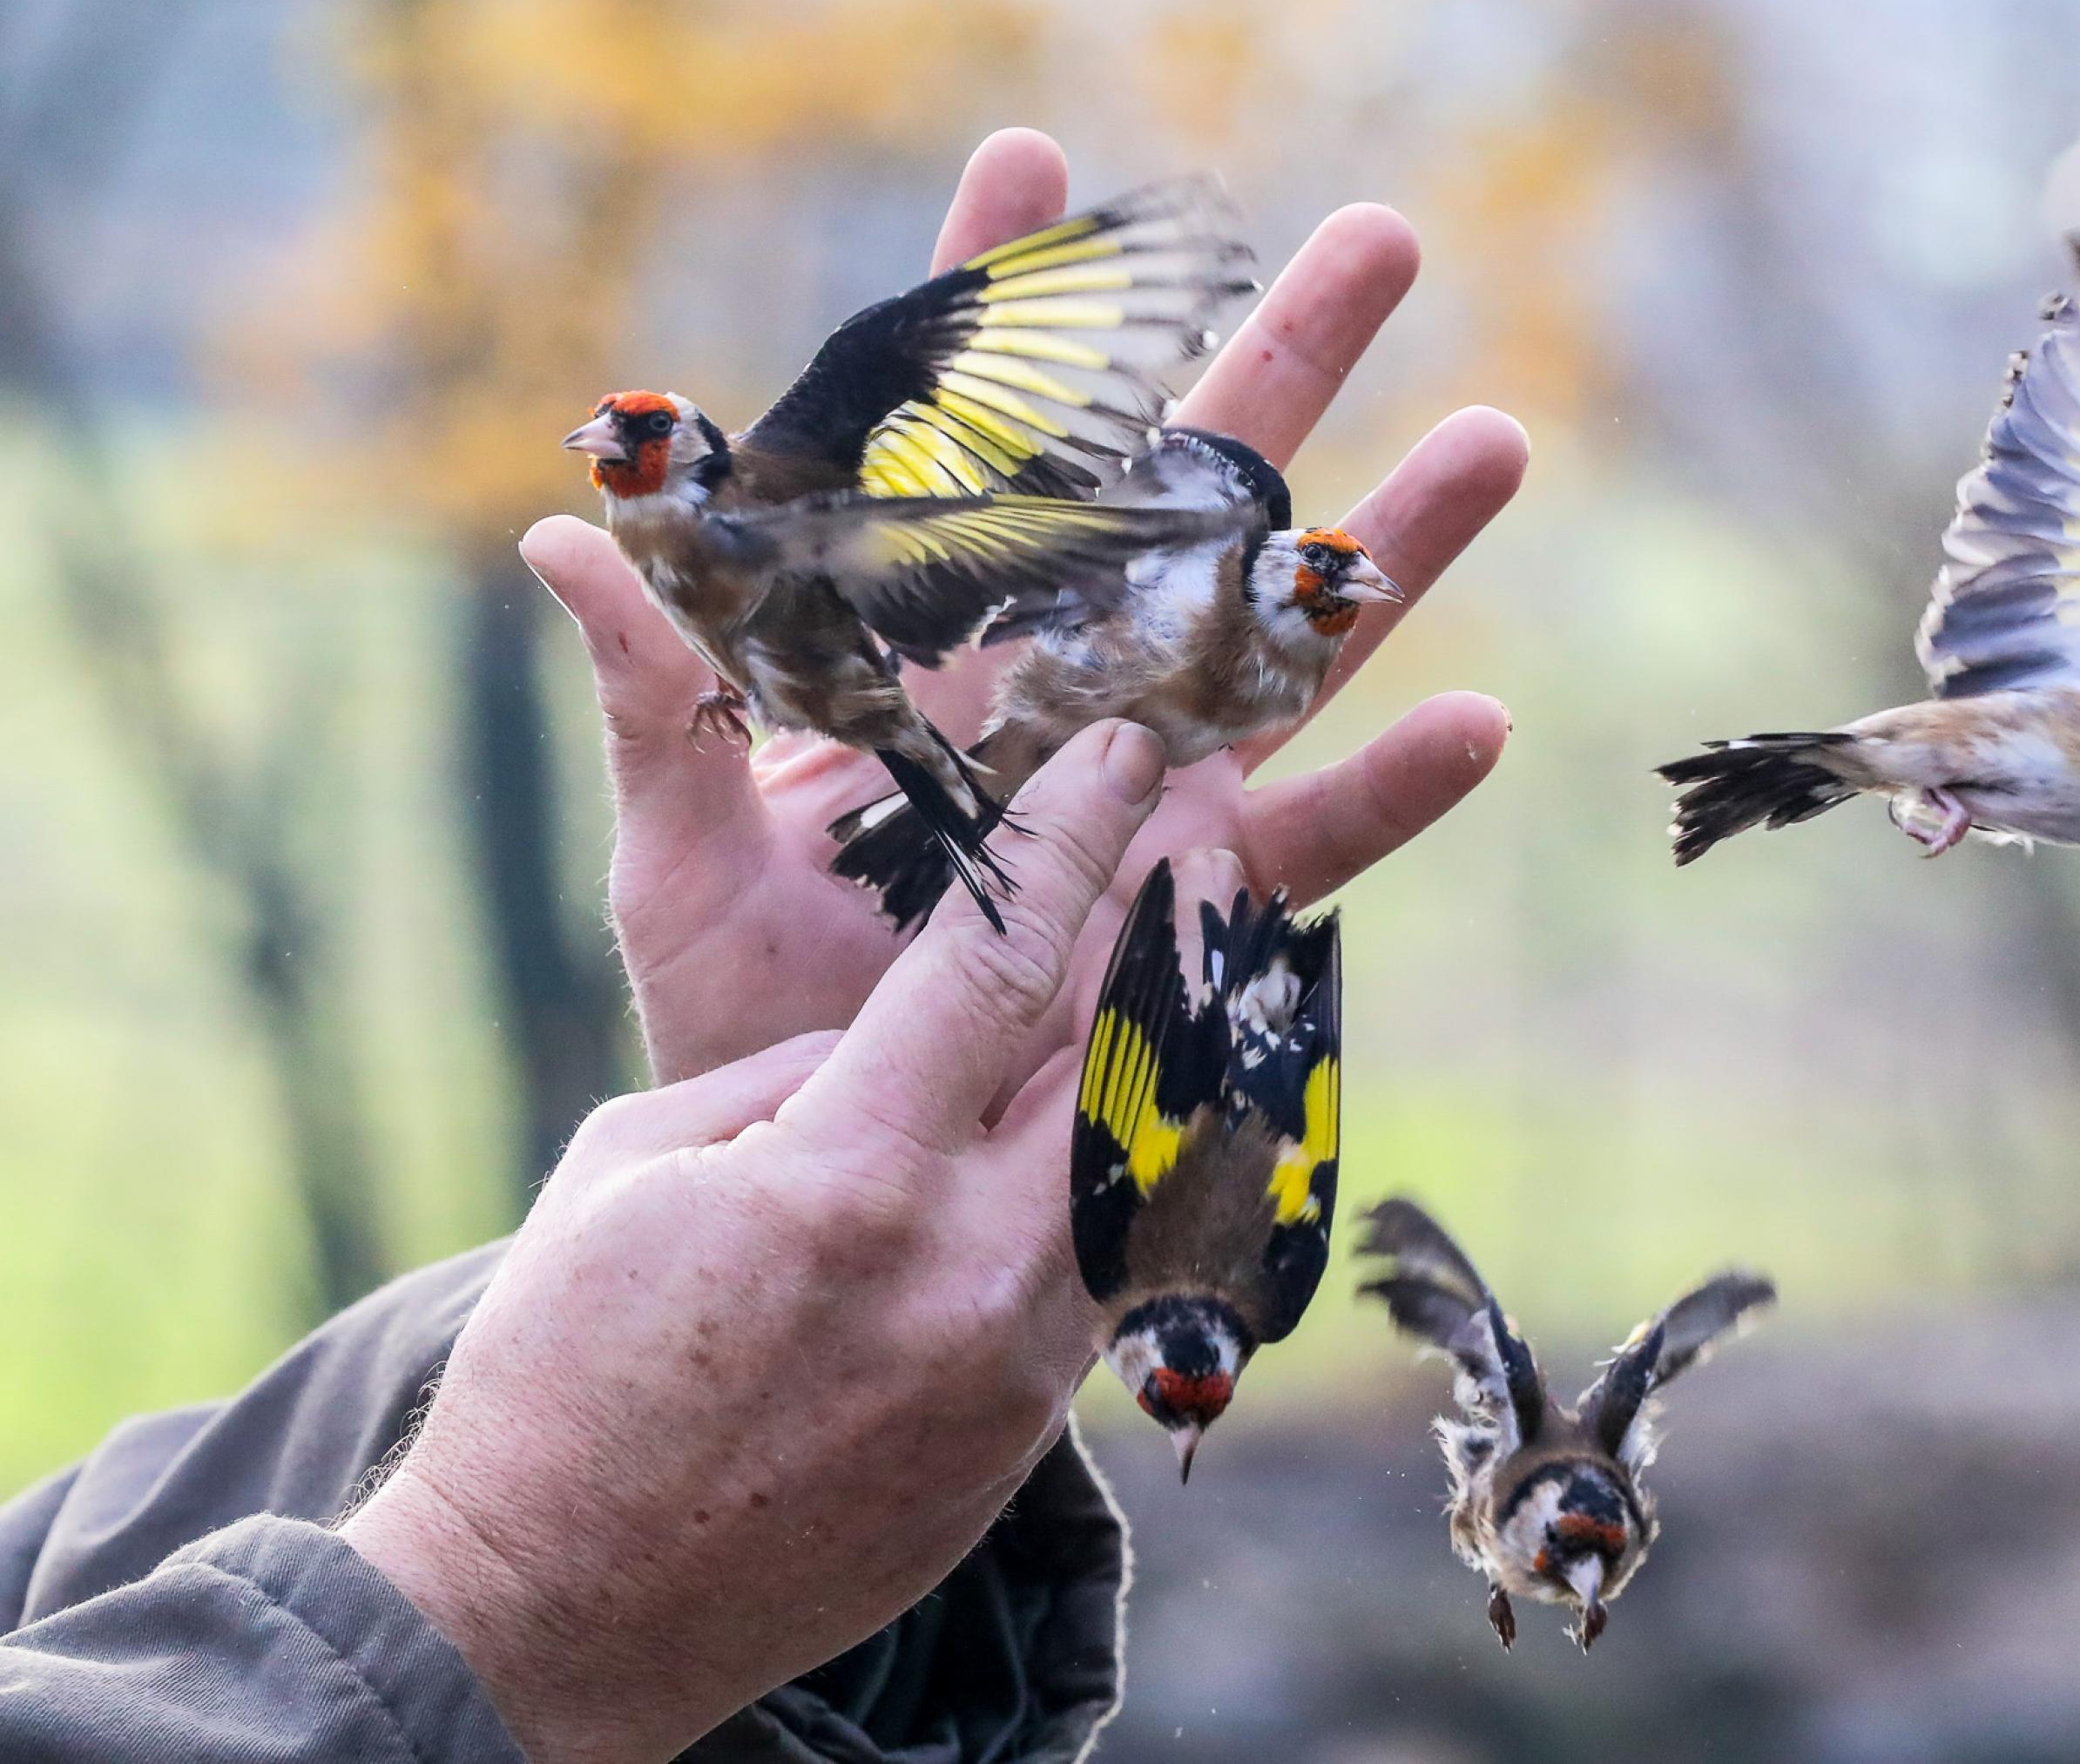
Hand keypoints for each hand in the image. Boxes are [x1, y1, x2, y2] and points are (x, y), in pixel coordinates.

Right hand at [344, 723, 1210, 1763]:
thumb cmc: (565, 1371)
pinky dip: (1138, 1174)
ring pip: (1157, 1167)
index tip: (1130, 756)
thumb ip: (786, 1078)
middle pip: (1132, 1055)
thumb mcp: (633, 1167)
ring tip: (1213, 958)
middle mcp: (962, 1267)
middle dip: (1186, 927)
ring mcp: (1013, 1367)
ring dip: (1187, 1048)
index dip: (1076, 839)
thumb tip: (887, 1040)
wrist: (565, 1615)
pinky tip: (1142, 1112)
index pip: (1001, 963)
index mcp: (845, 1174)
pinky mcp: (1025, 1439)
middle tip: (1222, 829)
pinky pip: (1113, 1272)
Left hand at [522, 127, 1525, 1082]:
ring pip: (1285, 647)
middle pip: (1180, 507)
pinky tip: (1480, 723)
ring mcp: (1147, 795)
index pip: (964, 448)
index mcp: (930, 650)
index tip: (1033, 158)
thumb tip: (564, 527)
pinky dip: (1395, 790)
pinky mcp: (1196, 910)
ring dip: (1392, 551)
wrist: (813, 1157)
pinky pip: (1310, 843)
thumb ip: (661, 694)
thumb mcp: (677, 845)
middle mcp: (1063, 695)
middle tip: (1380, 242)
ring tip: (1494, 443)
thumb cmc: (727, 999)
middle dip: (1273, 373)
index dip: (996, 311)